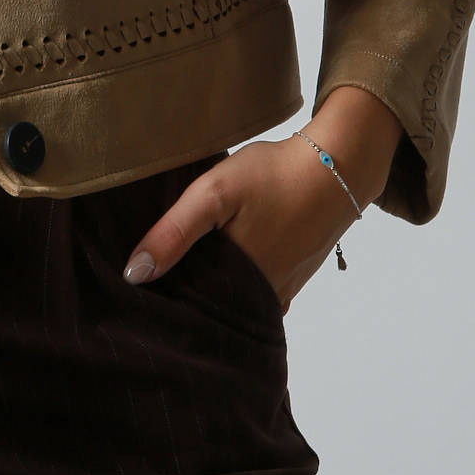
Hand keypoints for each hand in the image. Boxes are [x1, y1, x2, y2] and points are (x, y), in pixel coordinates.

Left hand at [121, 136, 366, 315]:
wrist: (339, 167)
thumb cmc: (274, 176)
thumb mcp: (214, 193)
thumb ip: (174, 232)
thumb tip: (135, 274)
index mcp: (236, 282)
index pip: (186, 305)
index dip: (161, 298)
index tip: (136, 290)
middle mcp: (261, 297)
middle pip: (211, 307)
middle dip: (185, 298)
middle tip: (155, 281)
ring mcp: (281, 290)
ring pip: (235, 302)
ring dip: (212, 292)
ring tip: (183, 273)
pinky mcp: (294, 279)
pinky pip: (258, 295)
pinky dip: (239, 287)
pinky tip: (224, 267)